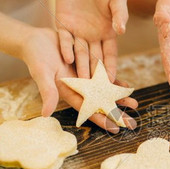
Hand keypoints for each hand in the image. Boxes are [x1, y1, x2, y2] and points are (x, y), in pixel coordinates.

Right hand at [21, 28, 136, 132]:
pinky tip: (125, 86)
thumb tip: (46, 114)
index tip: (115, 128)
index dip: (101, 119)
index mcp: (68, 92)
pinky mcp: (87, 64)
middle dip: (115, 111)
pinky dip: (113, 80)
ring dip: (119, 96)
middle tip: (131, 121)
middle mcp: (79, 87)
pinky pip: (103, 75)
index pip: (88, 109)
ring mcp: (84, 77)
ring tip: (134, 102)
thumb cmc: (36, 57)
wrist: (35, 40)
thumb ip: (47, 92)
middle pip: (100, 102)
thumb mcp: (41, 73)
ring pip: (105, 90)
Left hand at [55, 0, 127, 80]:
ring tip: (81, 81)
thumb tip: (121, 31)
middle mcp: (93, 36)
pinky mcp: (63, 24)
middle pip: (94, 59)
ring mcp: (77, 32)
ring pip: (79, 54)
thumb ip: (119, 13)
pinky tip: (67, 58)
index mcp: (108, 32)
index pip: (110, 55)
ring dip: (80, 67)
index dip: (110, 68)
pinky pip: (65, 40)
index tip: (112, 82)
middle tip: (96, 91)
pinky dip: (66, 48)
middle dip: (95, 75)